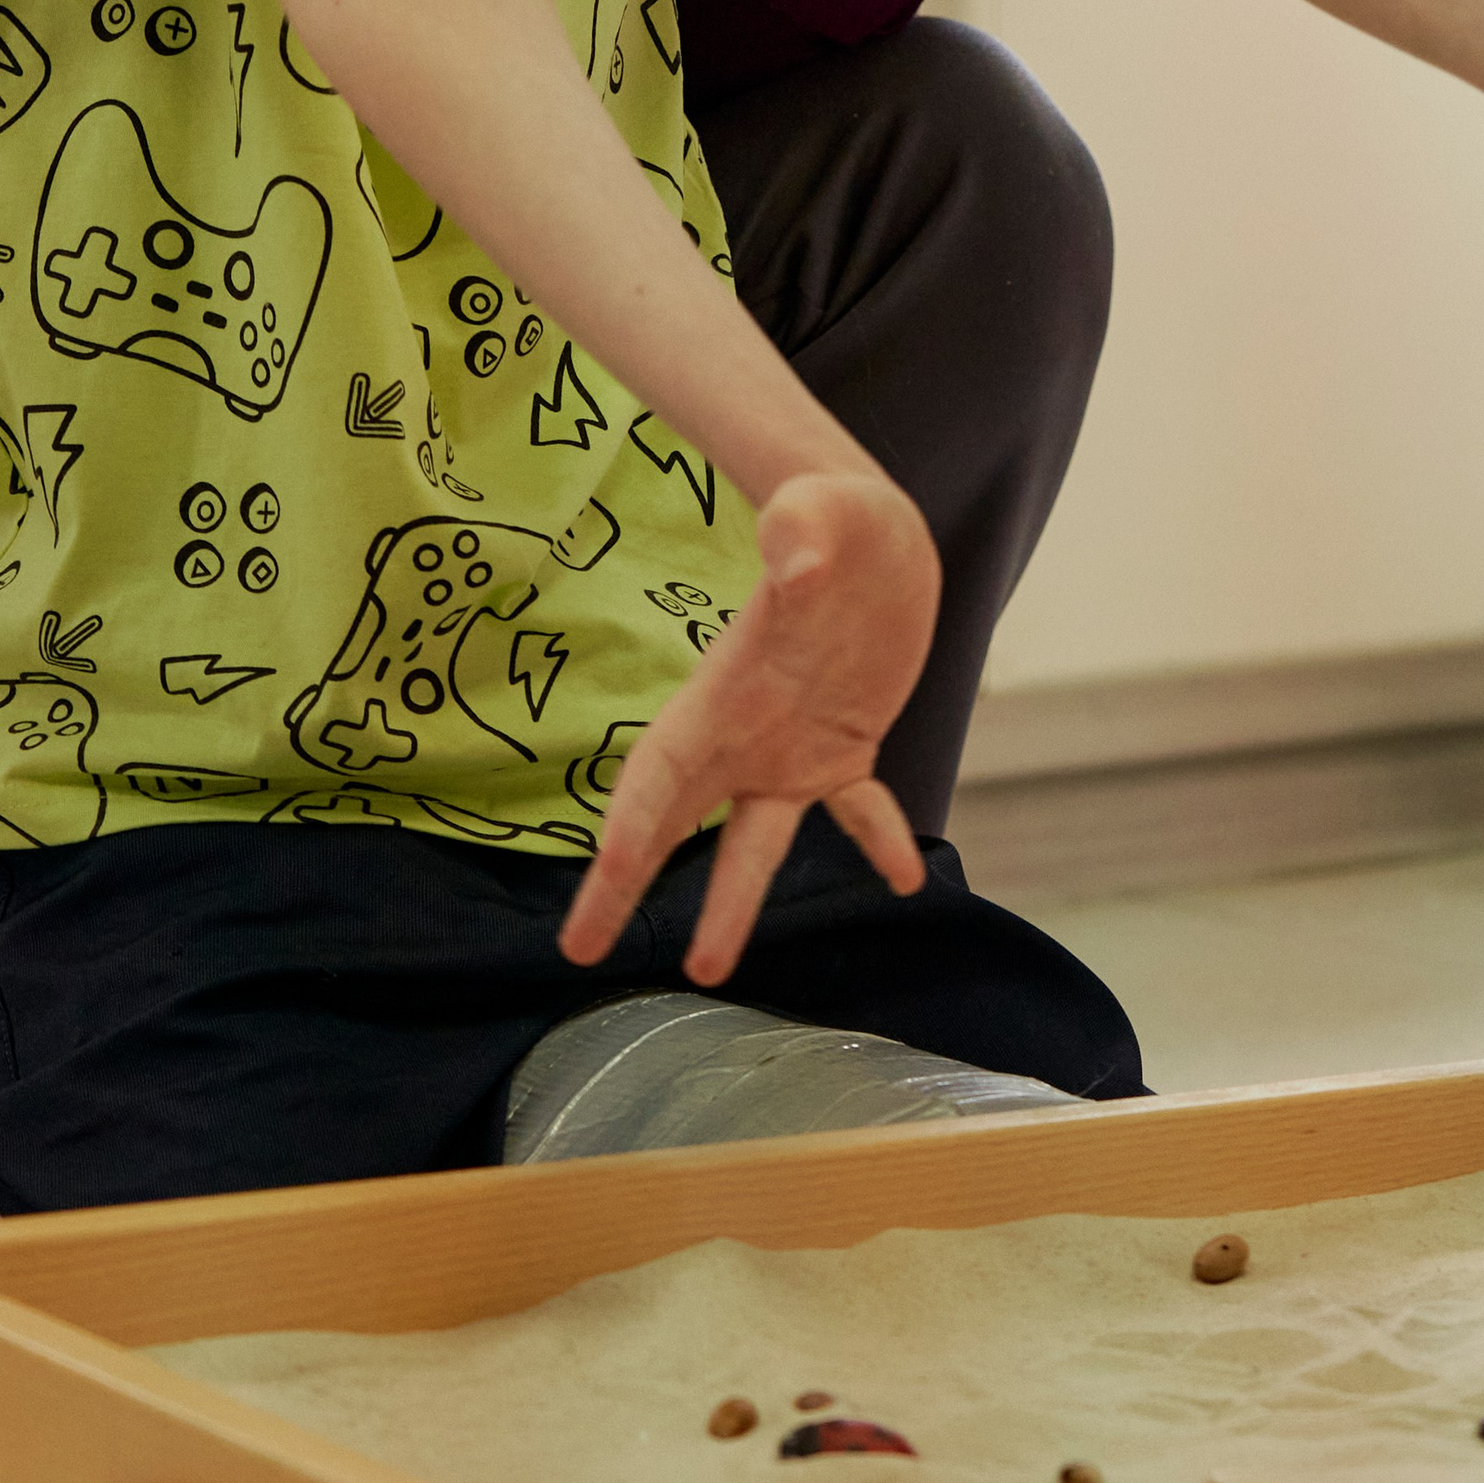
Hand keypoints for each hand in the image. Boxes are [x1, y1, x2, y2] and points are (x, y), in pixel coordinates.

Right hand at [558, 470, 939, 984]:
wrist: (870, 531)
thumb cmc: (830, 515)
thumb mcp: (817, 514)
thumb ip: (801, 535)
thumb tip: (798, 558)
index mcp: (724, 689)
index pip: (662, 767)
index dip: (634, 821)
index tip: (607, 874)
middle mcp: (744, 731)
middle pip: (671, 819)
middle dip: (626, 881)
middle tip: (582, 949)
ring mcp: (790, 747)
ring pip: (752, 841)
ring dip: (731, 903)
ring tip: (705, 968)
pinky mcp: (842, 747)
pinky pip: (854, 811)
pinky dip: (875, 843)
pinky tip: (902, 880)